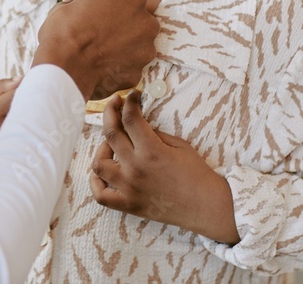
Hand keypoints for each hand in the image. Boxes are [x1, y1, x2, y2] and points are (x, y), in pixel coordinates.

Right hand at [32, 0, 159, 100]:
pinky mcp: (136, 74)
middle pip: (142, 23)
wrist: (63, 68)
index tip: (103, 12)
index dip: (117, 5)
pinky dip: (118, 69)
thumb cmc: (65, 32)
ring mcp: (144, 51)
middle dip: (126, 27)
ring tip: (100, 53)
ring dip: (125, 49)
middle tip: (102, 32)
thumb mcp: (67, 6)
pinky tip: (100, 68)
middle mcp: (145, 23)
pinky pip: (130, 69)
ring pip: (139, 48)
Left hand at [89, 91, 240, 244]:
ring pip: (98, 164)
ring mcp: (129, 188)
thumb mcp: (180, 145)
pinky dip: (96, 182)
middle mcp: (136, 168)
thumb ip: (154, 134)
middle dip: (110, 112)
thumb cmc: (197, 174)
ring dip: (102, 150)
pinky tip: (102, 173)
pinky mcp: (128, 205)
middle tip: (114, 105)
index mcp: (151, 151)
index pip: (130, 118)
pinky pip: (100, 195)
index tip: (131, 96)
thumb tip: (137, 126)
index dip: (129, 102)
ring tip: (111, 147)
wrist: (206, 206)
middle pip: (110, 134)